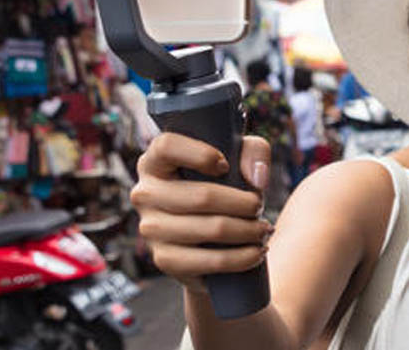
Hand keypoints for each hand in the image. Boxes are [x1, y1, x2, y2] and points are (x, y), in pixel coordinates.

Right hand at [130, 133, 272, 293]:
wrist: (209, 234)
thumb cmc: (222, 183)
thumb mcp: (239, 156)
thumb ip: (253, 152)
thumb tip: (257, 181)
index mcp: (154, 161)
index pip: (167, 147)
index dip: (201, 154)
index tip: (225, 165)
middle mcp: (144, 193)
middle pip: (202, 197)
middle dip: (243, 204)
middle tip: (259, 207)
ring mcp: (151, 229)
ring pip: (210, 229)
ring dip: (247, 231)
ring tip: (264, 230)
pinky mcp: (164, 259)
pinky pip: (208, 261)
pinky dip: (240, 258)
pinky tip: (256, 252)